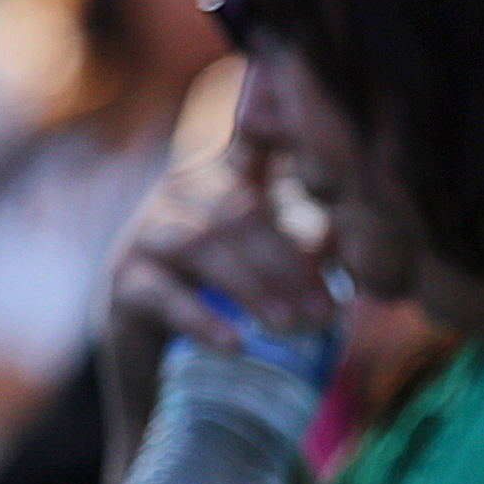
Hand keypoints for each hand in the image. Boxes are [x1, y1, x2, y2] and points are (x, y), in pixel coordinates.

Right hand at [107, 146, 344, 361]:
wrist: (162, 362)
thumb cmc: (230, 302)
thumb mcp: (277, 270)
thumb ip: (315, 248)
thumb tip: (356, 242)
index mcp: (224, 181)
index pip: (253, 144)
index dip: (275, 127)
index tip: (299, 121)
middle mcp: (183, 196)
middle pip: (239, 213)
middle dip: (288, 263)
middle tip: (325, 310)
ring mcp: (149, 234)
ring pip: (202, 248)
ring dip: (253, 288)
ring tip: (290, 326)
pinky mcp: (127, 283)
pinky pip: (164, 297)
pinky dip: (202, 320)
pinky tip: (235, 344)